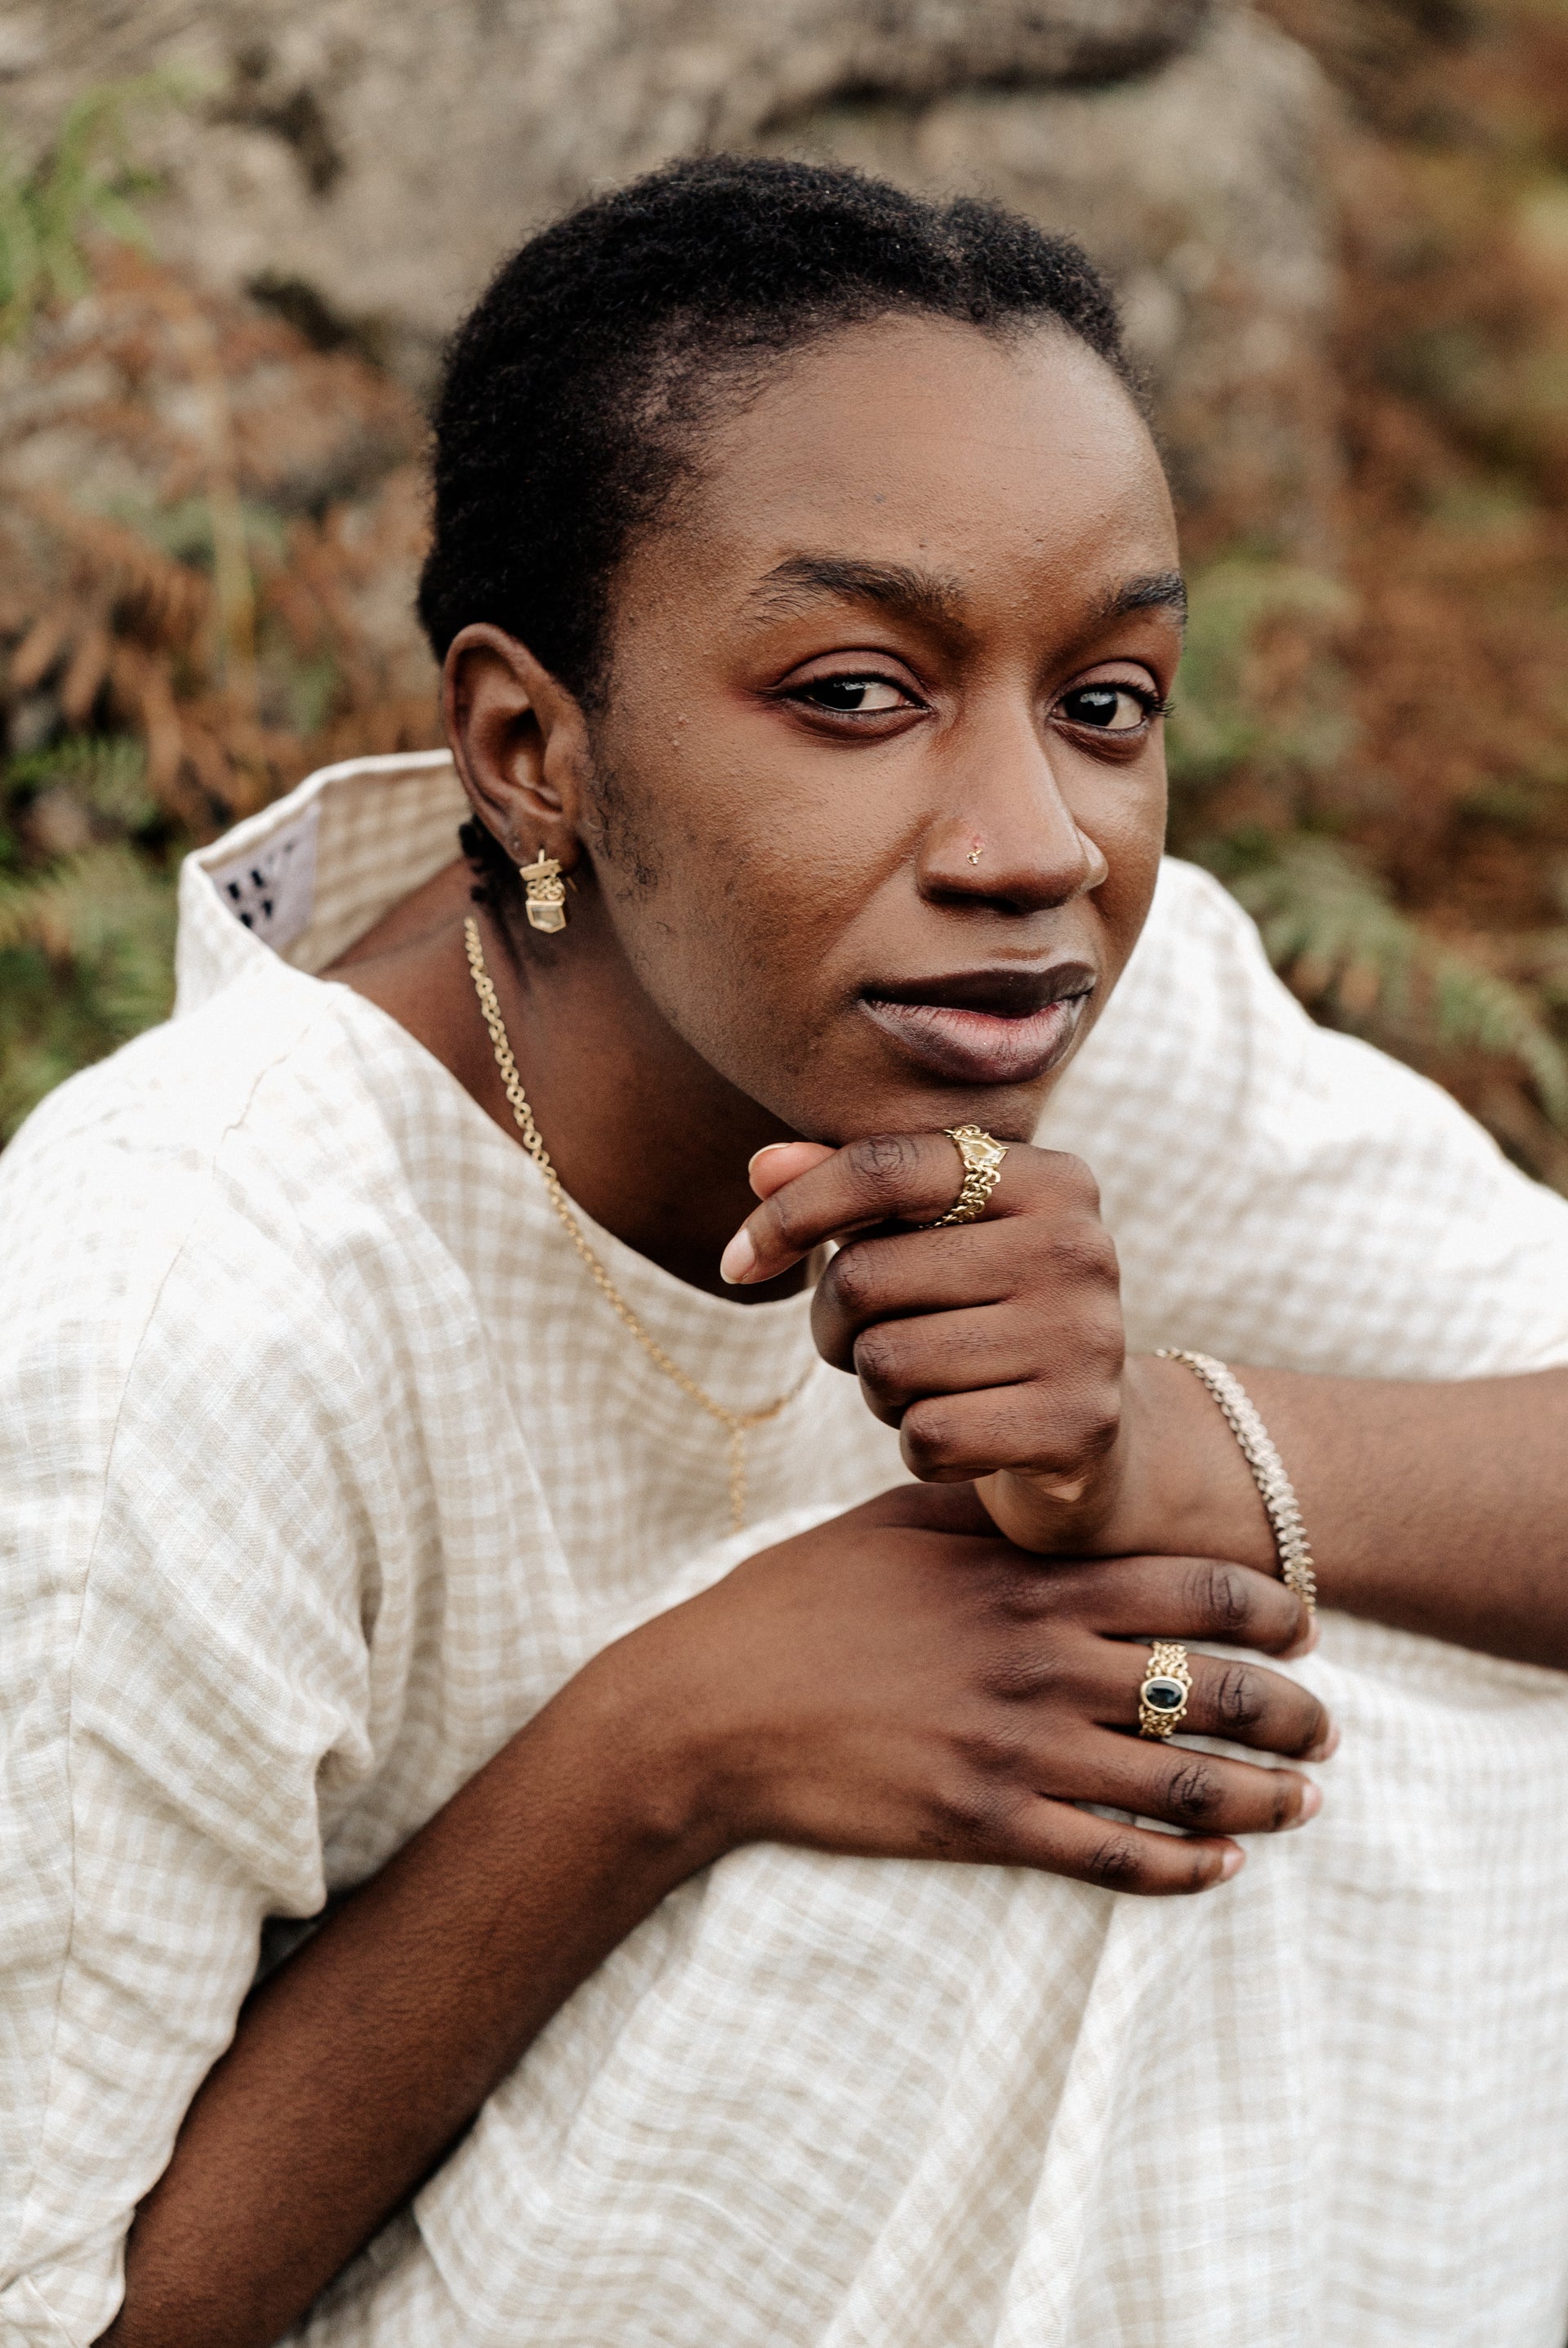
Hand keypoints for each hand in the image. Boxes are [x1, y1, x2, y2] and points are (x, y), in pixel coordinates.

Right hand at [603, 1483, 1330, 1897]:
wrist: (708, 1709)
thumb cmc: (795, 1603)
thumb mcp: (891, 1523)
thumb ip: (983, 1508)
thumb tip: (1044, 1477)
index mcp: (1024, 1582)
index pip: (1191, 1588)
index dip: (1270, 1609)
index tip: (1306, 1626)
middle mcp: (1038, 1664)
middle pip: (1211, 1688)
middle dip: (1291, 1713)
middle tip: (1326, 1728)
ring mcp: (1015, 1751)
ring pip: (1181, 1784)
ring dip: (1263, 1799)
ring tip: (1302, 1804)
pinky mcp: (982, 1825)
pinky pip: (1112, 1858)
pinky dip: (1181, 1868)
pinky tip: (1216, 1868)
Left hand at [720, 1133, 1130, 1549]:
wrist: (1097, 1439)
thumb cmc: (985, 1317)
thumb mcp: (928, 1243)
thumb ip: (849, 1192)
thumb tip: (762, 1167)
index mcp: (1048, 1178)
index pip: (883, 1168)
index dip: (788, 1214)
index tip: (737, 1263)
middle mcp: (1079, 1246)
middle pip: (864, 1276)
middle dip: (835, 1324)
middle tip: (870, 1343)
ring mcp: (1086, 1337)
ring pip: (885, 1362)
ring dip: (879, 1390)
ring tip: (931, 1386)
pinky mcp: (1076, 1425)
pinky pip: (925, 1438)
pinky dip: (919, 1448)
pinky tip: (965, 1435)